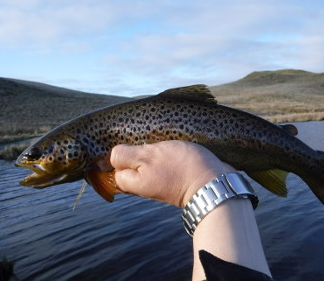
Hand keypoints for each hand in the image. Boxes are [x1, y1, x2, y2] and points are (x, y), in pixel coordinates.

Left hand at [110, 140, 233, 207]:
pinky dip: (160, 155)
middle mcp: (143, 185)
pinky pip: (159, 165)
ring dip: (148, 151)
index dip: (115, 153)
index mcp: (133, 181)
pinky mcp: (172, 178)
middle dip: (131, 151)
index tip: (124, 140)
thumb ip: (125, 156)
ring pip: (144, 165)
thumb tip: (109, 157)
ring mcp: (158, 182)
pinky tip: (167, 146)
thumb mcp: (148, 156)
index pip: (112, 167)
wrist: (214, 183)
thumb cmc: (180, 168)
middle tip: (141, 138)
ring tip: (156, 140)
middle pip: (128, 167)